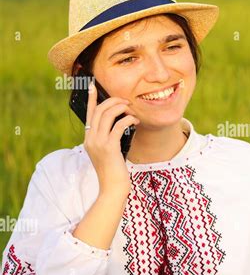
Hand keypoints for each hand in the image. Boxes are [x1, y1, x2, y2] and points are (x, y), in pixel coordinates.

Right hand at [83, 81, 138, 198]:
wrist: (112, 188)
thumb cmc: (113, 171)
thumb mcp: (107, 153)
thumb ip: (108, 139)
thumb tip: (118, 125)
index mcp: (88, 139)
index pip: (89, 114)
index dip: (91, 99)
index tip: (92, 86)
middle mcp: (91, 139)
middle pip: (98, 110)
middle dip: (113, 101)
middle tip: (126, 101)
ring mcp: (98, 143)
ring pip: (107, 115)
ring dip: (122, 108)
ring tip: (132, 110)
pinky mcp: (109, 147)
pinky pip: (119, 126)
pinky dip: (128, 120)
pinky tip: (136, 121)